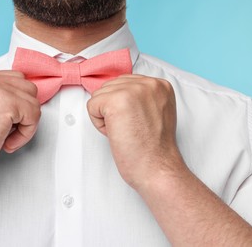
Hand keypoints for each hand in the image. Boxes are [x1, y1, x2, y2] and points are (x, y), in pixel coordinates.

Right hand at [0, 71, 40, 182]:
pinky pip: (34, 115)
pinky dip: (26, 134)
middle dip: (25, 112)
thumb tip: (23, 104)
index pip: (16, 79)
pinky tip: (7, 143)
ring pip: (34, 102)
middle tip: (8, 132)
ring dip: (26, 125)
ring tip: (6, 139)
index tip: (9, 123)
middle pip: (28, 88)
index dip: (19, 103)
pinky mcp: (7, 103)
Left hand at [87, 74, 183, 189]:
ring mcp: (132, 90)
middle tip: (131, 129)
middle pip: (110, 87)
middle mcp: (148, 83)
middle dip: (113, 110)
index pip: (124, 82)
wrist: (156, 167)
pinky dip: (98, 124)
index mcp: (159, 85)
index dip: (123, 106)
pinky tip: (116, 133)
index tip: (137, 122)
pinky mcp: (116, 101)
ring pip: (99, 96)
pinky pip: (91, 106)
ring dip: (106, 117)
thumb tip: (114, 92)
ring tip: (125, 131)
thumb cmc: (153, 148)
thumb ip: (140, 97)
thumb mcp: (155, 112)